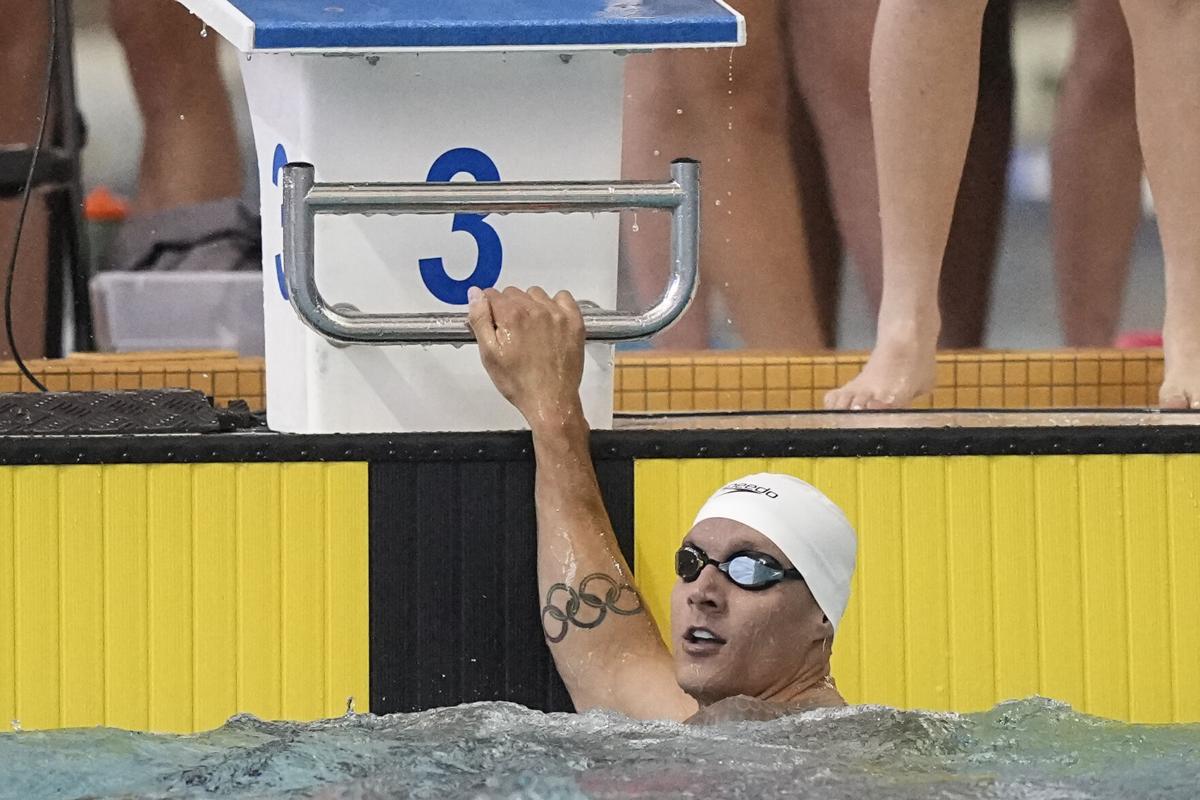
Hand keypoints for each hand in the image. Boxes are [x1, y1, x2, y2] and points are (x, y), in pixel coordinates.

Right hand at [468, 285, 585, 427]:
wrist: (550, 400)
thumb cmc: (519, 383)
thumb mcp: (489, 354)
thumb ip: (480, 319)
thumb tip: (475, 294)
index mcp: (512, 315)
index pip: (492, 295)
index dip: (488, 308)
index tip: (492, 321)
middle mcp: (536, 309)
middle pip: (514, 293)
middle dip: (507, 307)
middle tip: (510, 331)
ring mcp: (557, 314)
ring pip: (536, 294)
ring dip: (530, 305)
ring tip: (530, 329)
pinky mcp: (574, 322)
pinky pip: (563, 297)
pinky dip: (555, 304)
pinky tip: (550, 321)